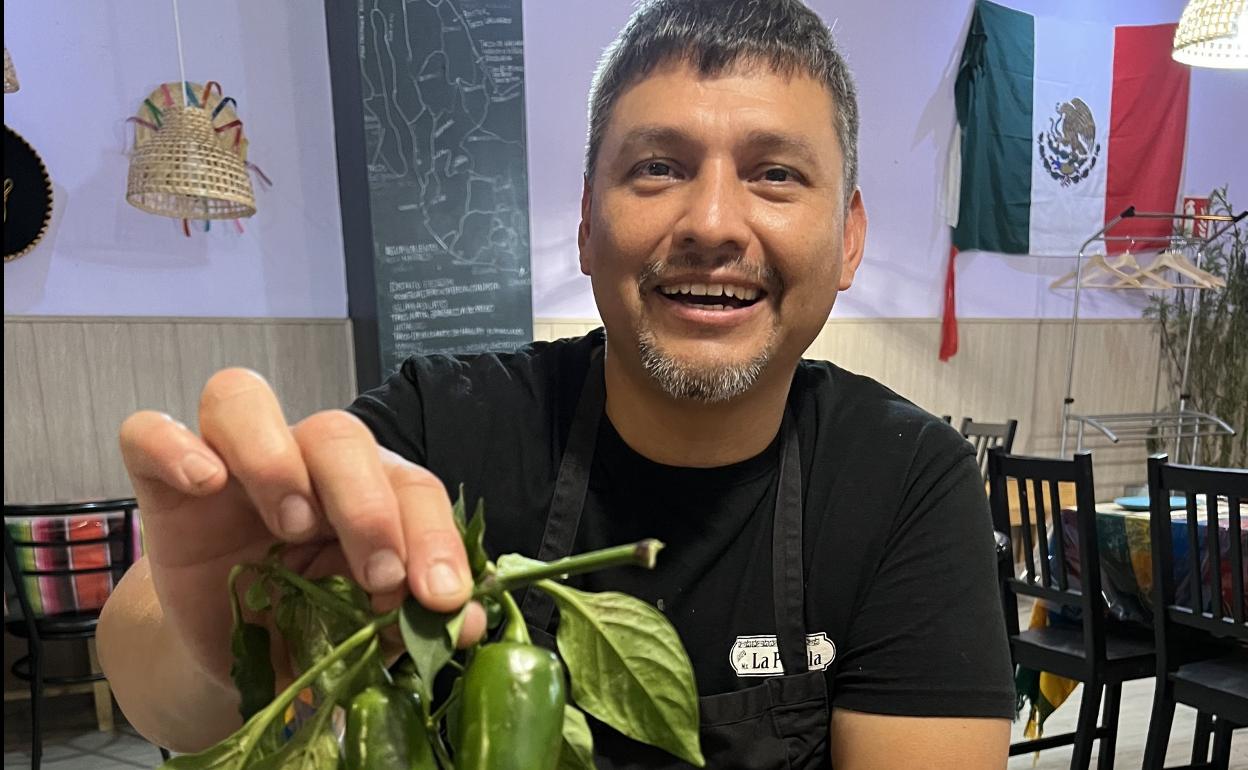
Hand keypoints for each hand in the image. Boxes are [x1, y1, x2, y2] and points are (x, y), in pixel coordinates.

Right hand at [119, 368, 485, 688]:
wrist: (229, 653)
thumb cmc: (306, 625)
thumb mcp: (361, 630)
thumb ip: (411, 618)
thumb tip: (469, 623)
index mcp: (366, 491)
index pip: (410, 486)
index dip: (435, 536)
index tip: (442, 597)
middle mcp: (304, 461)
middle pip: (339, 434)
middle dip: (367, 505)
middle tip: (379, 575)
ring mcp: (229, 460)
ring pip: (246, 401)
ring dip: (277, 459)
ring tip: (291, 526)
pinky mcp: (164, 480)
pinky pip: (150, 432)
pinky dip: (173, 446)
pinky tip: (203, 481)